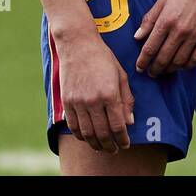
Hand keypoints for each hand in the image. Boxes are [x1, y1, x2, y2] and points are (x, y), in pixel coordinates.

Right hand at [53, 23, 133, 151]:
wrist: (78, 45)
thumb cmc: (103, 58)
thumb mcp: (121, 75)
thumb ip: (126, 99)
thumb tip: (129, 122)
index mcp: (109, 93)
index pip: (117, 126)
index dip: (122, 139)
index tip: (126, 144)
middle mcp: (93, 100)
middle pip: (102, 133)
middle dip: (109, 146)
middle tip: (114, 150)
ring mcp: (78, 102)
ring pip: (87, 133)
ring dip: (95, 144)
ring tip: (102, 147)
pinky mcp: (66, 101)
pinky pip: (73, 126)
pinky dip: (81, 135)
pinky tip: (87, 137)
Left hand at [134, 0, 195, 77]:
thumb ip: (149, 19)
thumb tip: (137, 37)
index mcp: (166, 19)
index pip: (150, 48)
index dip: (143, 61)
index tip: (139, 67)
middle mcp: (180, 30)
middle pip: (163, 58)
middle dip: (154, 69)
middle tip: (150, 72)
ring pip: (179, 62)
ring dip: (169, 69)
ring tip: (164, 70)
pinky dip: (186, 66)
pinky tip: (181, 65)